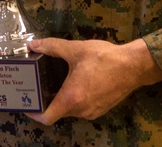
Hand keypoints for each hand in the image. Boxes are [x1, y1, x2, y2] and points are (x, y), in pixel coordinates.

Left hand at [28, 37, 161, 124]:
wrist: (133, 66)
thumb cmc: (104, 58)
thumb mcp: (75, 49)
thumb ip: (52, 47)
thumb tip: (33, 45)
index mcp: (71, 98)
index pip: (46, 118)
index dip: (34, 113)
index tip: (27, 103)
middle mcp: (81, 110)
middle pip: (57, 112)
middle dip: (48, 100)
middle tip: (39, 85)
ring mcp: (92, 112)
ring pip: (70, 110)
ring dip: (63, 99)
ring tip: (56, 81)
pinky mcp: (101, 109)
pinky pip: (82, 108)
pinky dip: (75, 99)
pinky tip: (76, 82)